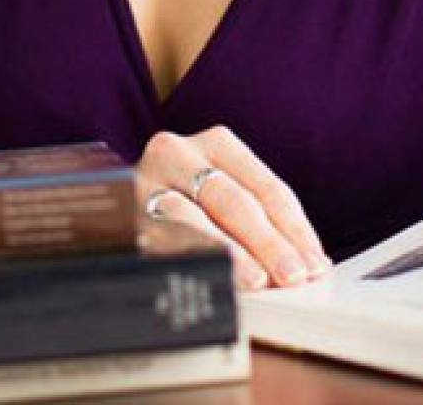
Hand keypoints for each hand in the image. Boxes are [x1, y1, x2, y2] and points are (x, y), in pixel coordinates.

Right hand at [135, 126, 330, 291]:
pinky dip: (187, 258)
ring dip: (230, 253)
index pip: (266, 186)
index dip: (294, 226)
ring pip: (195, 218)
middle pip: (234, 200)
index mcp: (216, 142)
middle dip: (269, 242)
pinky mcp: (121, 212)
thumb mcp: (221, 193)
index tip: (314, 260)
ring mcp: (146, 181)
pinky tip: (207, 276)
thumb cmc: (181, 199)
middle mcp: (180, 153)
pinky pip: (158, 237)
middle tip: (293, 274)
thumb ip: (258, 218)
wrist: (108, 198)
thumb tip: (305, 259)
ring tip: (257, 280)